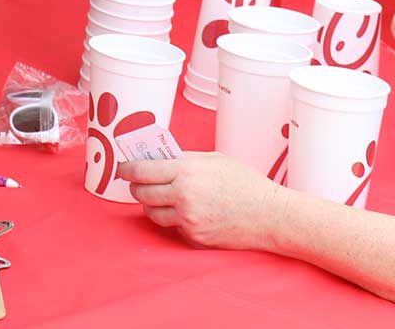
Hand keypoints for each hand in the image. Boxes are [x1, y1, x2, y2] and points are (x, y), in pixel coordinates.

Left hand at [120, 153, 286, 250]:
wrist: (271, 215)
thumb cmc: (245, 182)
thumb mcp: (213, 159)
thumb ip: (183, 159)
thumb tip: (157, 158)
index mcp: (185, 172)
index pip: (141, 170)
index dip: (127, 169)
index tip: (123, 168)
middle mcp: (183, 196)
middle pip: (141, 193)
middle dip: (136, 187)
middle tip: (138, 183)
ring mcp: (188, 219)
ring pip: (152, 213)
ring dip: (151, 205)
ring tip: (159, 198)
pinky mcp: (194, 237)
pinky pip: (173, 227)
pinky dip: (174, 219)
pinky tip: (184, 212)